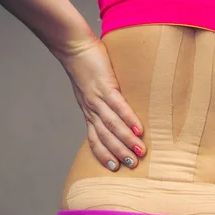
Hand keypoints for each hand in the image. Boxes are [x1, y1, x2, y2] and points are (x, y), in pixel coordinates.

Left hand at [61, 38, 145, 170]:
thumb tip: (117, 112)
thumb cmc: (86, 66)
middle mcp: (91, 109)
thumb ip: (102, 102)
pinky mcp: (105, 86)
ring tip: (140, 151)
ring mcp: (97, 98)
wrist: (74, 46)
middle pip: (105, 137)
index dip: (103, 154)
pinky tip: (139, 128)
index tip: (114, 167)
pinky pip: (118, 106)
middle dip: (119, 152)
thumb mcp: (91, 90)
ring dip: (126, 140)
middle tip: (132, 165)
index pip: (94, 140)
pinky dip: (128, 119)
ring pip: (112, 125)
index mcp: (88, 112)